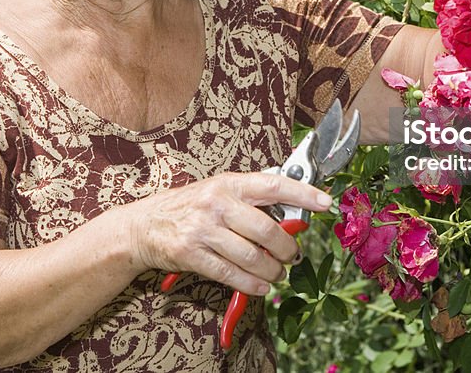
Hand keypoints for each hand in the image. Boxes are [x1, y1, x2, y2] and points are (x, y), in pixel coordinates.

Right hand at [127, 173, 331, 294]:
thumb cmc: (189, 207)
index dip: (304, 194)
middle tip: (292, 255)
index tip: (326, 204)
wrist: (144, 225)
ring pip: (252, 256)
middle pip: (267, 229)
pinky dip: (252, 285)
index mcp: (230, 183)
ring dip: (272, 271)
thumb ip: (251, 200)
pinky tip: (260, 286)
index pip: (274, 185)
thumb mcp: (220, 191)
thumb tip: (292, 214)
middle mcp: (217, 203)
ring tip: (276, 274)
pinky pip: (232, 274)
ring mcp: (203, 230)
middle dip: (287, 248)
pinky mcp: (192, 254)